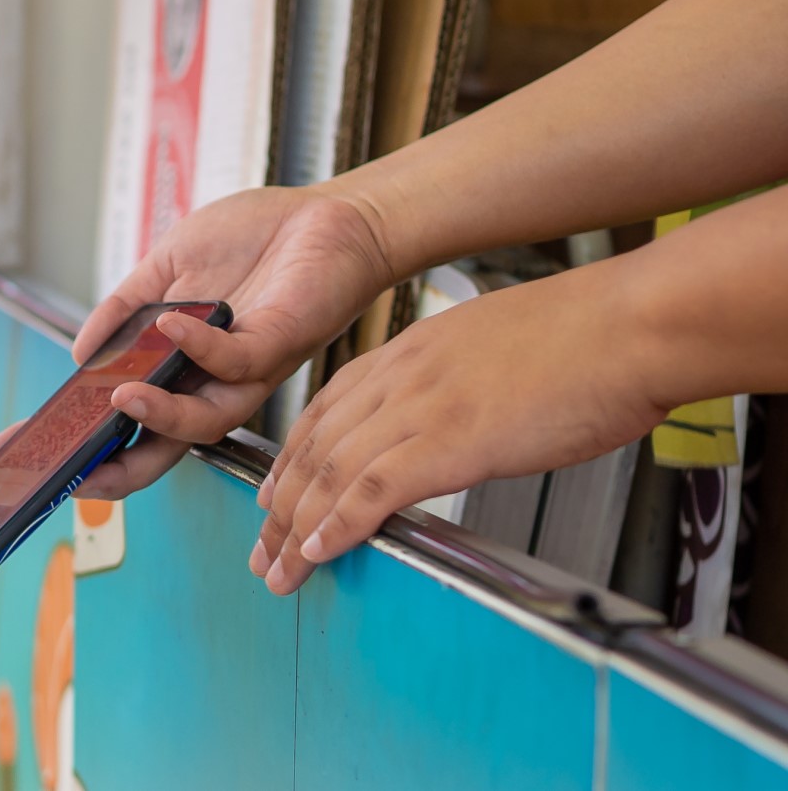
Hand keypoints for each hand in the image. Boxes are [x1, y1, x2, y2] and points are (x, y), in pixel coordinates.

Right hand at [76, 186, 395, 499]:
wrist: (327, 213)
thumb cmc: (255, 237)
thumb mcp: (168, 264)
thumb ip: (124, 308)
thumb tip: (78, 354)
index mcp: (185, 367)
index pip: (133, 423)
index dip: (89, 442)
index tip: (33, 447)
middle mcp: (215, 382)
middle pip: (162, 447)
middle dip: (115, 468)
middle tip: (73, 471)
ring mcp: (247, 370)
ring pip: (203, 422)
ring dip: (158, 417)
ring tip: (119, 398)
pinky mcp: (277, 344)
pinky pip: (234, 363)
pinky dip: (198, 347)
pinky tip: (170, 323)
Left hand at [250, 262, 667, 594]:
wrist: (631, 326)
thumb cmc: (589, 338)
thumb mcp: (500, 348)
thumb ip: (462, 381)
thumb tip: (464, 418)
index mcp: (414, 350)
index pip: (330, 408)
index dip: (295, 454)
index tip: (273, 489)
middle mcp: (402, 374)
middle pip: (317, 444)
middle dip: (281, 500)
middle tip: (262, 545)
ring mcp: (420, 406)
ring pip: (332, 472)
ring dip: (296, 527)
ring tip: (278, 568)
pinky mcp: (447, 441)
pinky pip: (371, 490)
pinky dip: (338, 524)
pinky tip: (318, 551)